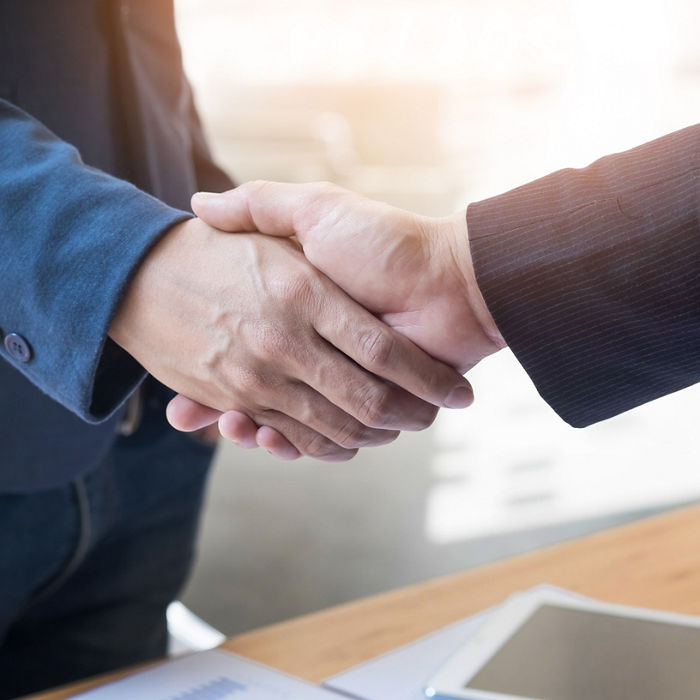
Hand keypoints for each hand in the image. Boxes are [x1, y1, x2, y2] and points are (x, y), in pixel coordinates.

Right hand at [168, 182, 504, 453]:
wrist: (451, 281)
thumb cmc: (384, 242)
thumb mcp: (316, 210)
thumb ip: (262, 204)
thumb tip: (200, 207)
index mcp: (300, 312)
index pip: (241, 342)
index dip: (208, 362)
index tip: (177, 373)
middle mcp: (313, 348)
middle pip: (258, 389)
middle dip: (228, 405)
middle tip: (191, 412)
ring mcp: (337, 378)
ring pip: (285, 418)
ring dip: (257, 428)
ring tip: (231, 422)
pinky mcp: (364, 405)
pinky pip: (320, 435)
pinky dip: (298, 444)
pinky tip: (270, 437)